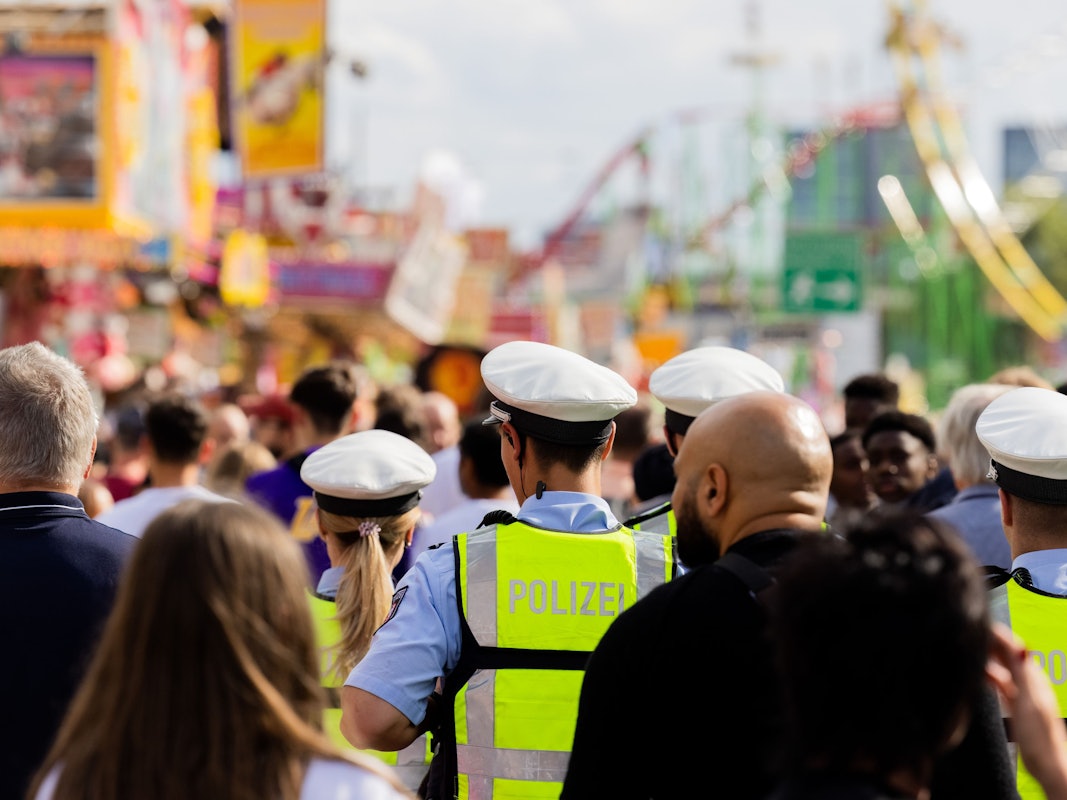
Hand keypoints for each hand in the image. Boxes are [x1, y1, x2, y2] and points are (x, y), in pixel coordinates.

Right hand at [987, 623, 1066, 798]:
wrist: (1047, 765)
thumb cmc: (1040, 738)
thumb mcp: (1028, 701)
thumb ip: (1022, 673)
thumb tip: (1020, 646)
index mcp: (1034, 679)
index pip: (1015, 647)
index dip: (998, 634)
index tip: (979, 623)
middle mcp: (1030, 684)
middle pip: (1009, 656)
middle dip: (991, 643)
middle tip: (971, 633)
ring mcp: (1024, 695)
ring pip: (1004, 669)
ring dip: (989, 658)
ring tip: (971, 650)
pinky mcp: (1018, 707)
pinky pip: (1002, 684)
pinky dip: (990, 676)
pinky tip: (981, 676)